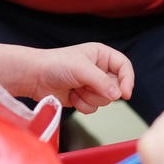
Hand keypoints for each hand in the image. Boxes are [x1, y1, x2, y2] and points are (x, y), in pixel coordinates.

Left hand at [19, 42, 134, 112]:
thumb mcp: (82, 69)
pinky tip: (71, 96)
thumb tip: (117, 95)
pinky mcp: (83, 98)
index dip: (128, 80)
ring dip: (89, 98)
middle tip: (86, 85)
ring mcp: (91, 85)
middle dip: (101, 91)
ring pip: (105, 100)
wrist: (35, 77)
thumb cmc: (56, 64)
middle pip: (116, 87)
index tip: (125, 94)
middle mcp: (99, 70)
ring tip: (76, 88)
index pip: (124, 67)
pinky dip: (82, 105)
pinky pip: (93, 108)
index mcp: (102, 55)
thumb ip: (102, 81)